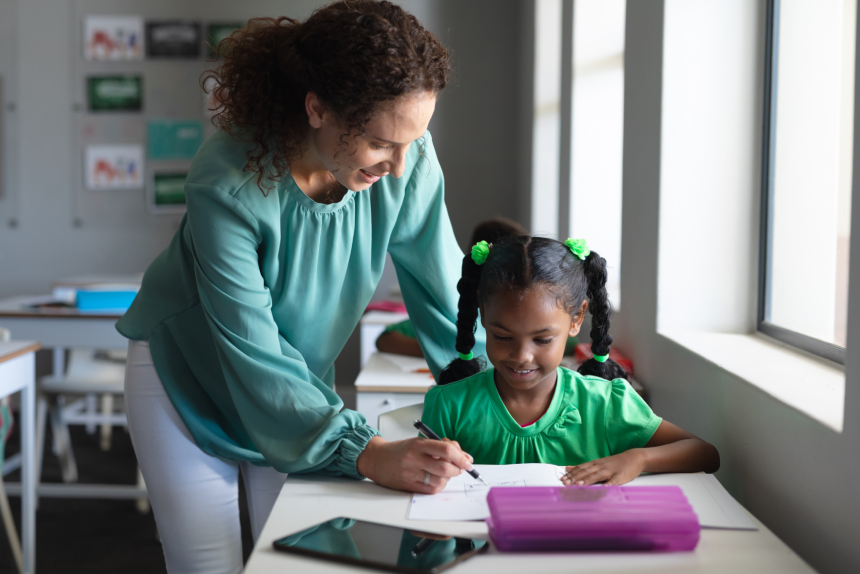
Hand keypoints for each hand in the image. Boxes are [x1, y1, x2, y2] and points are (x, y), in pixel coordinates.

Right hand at [356, 436, 473, 493]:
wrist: (376, 459)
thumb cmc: (400, 450)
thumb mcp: (419, 442)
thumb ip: (440, 447)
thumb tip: (464, 457)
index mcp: (418, 444)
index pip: (446, 449)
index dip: (461, 456)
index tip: (468, 461)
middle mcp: (414, 459)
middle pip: (445, 467)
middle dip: (458, 469)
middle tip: (460, 468)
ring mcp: (411, 474)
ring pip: (440, 481)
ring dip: (449, 478)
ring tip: (446, 473)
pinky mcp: (409, 486)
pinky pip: (431, 489)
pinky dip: (439, 486)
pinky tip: (437, 480)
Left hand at [561, 450, 644, 485]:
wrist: (634, 457)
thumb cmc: (614, 463)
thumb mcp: (597, 463)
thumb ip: (582, 467)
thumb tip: (567, 468)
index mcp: (595, 464)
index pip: (580, 468)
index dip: (571, 474)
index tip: (562, 479)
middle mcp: (600, 466)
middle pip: (586, 472)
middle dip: (574, 478)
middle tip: (565, 483)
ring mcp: (610, 471)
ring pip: (597, 475)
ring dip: (587, 480)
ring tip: (578, 485)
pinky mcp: (620, 476)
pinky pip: (614, 480)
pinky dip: (608, 484)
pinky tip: (604, 488)